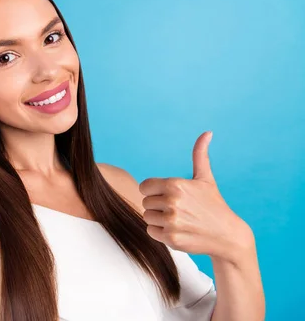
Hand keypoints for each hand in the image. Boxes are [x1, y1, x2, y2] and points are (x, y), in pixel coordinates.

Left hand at [139, 131, 253, 262]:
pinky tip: (178, 230)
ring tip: (178, 220)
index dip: (154, 191)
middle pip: (145, 202)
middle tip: (177, 210)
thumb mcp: (205, 179)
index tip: (168, 196)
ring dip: (158, 220)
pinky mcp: (171, 238)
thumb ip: (200, 155)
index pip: (144, 186)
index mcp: (175, 185)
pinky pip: (151, 232)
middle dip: (158, 206)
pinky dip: (161, 233)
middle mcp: (172, 202)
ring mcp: (171, 221)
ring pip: (147, 217)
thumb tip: (207, 132)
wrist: (228, 235)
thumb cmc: (214, 204)